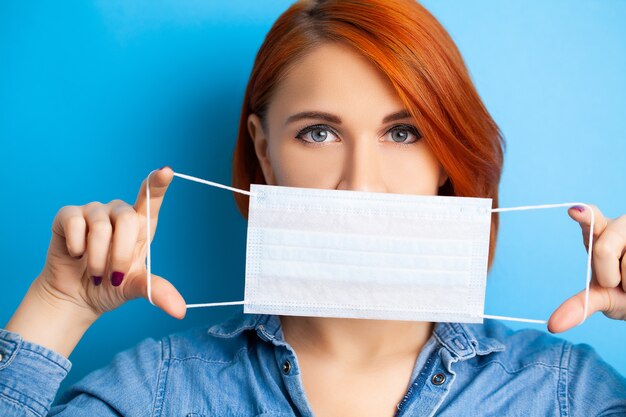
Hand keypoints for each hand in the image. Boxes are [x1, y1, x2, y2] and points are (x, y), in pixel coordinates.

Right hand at [35, 166, 185, 320]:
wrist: (76, 296)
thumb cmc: (110, 285)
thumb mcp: (136, 288)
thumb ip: (157, 292)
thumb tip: (180, 311)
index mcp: (141, 225)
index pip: (152, 197)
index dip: (159, 182)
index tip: (167, 171)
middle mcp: (119, 213)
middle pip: (128, 219)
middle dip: (120, 254)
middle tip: (113, 277)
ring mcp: (94, 211)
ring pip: (101, 226)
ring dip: (97, 258)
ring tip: (94, 271)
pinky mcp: (68, 215)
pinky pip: (75, 223)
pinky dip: (77, 247)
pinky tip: (75, 255)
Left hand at [548, 205, 625, 332]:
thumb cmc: (624, 293)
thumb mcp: (601, 298)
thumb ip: (579, 306)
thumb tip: (552, 326)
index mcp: (597, 234)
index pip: (590, 219)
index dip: (584, 214)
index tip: (574, 211)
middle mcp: (619, 226)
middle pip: (603, 250)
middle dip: (609, 276)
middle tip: (617, 282)